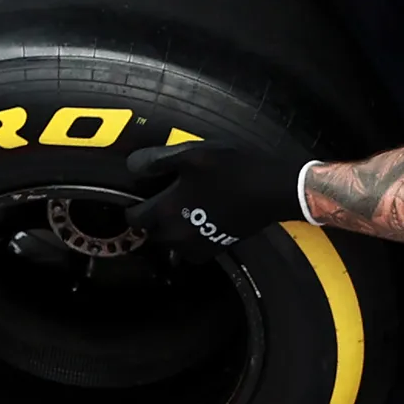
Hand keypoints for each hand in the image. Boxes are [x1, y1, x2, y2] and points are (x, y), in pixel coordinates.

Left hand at [123, 141, 311, 251]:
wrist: (271, 190)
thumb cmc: (233, 168)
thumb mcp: (191, 153)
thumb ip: (156, 160)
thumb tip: (132, 168)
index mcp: (167, 212)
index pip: (134, 218)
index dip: (134, 205)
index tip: (143, 193)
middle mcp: (178, 235)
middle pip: (151, 233)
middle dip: (152, 218)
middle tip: (163, 197)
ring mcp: (197, 245)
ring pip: (170, 243)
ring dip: (170, 229)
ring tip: (181, 208)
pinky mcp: (215, 249)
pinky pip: (190, 250)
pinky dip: (188, 238)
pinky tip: (198, 219)